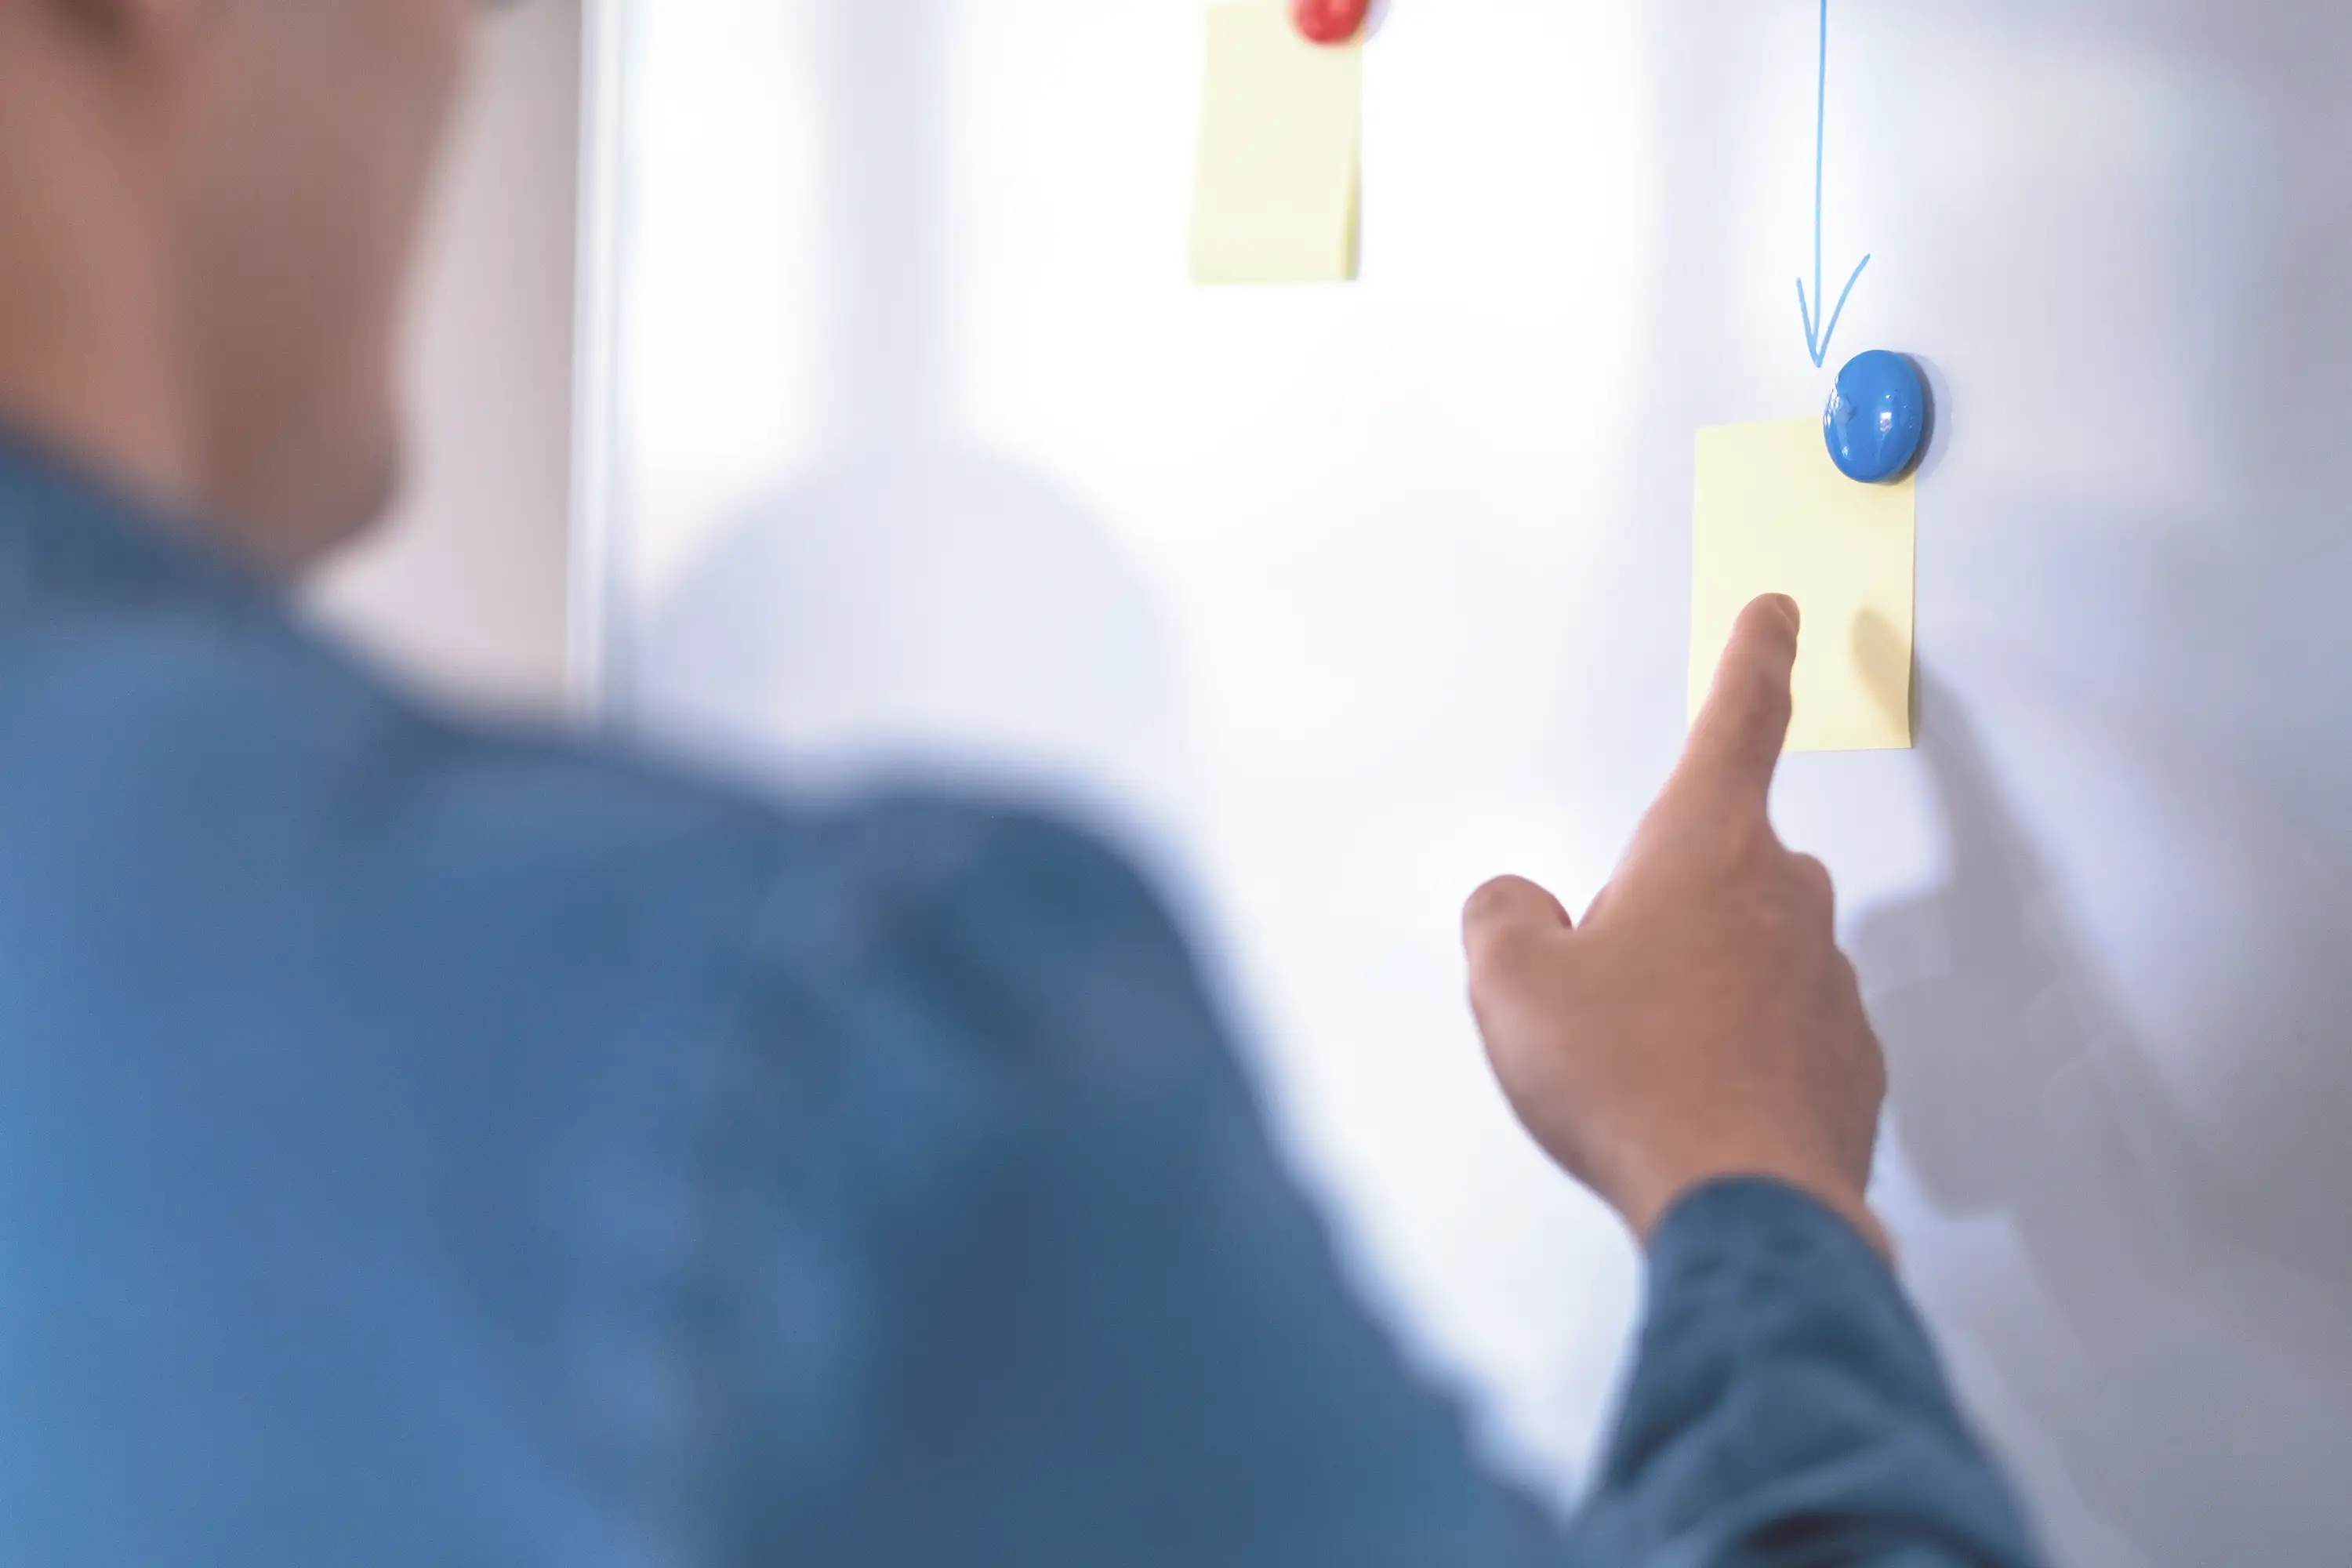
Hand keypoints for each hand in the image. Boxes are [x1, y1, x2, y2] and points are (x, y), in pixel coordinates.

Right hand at [1463, 595, 1889, 1253]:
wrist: (1744, 1208)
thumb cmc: (1633, 1084)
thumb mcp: (1512, 984)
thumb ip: (1503, 916)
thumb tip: (1520, 904)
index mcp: (1705, 848)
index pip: (1739, 721)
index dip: (1754, 657)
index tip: (1777, 614)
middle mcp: (1786, 898)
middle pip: (1725, 865)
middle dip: (1670, 907)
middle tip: (1610, 990)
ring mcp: (1830, 983)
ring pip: (1755, 958)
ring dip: (1704, 992)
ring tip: (1646, 1071)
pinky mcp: (1852, 1064)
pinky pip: (1786, 1037)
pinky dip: (1743, 1061)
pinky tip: (1697, 1113)